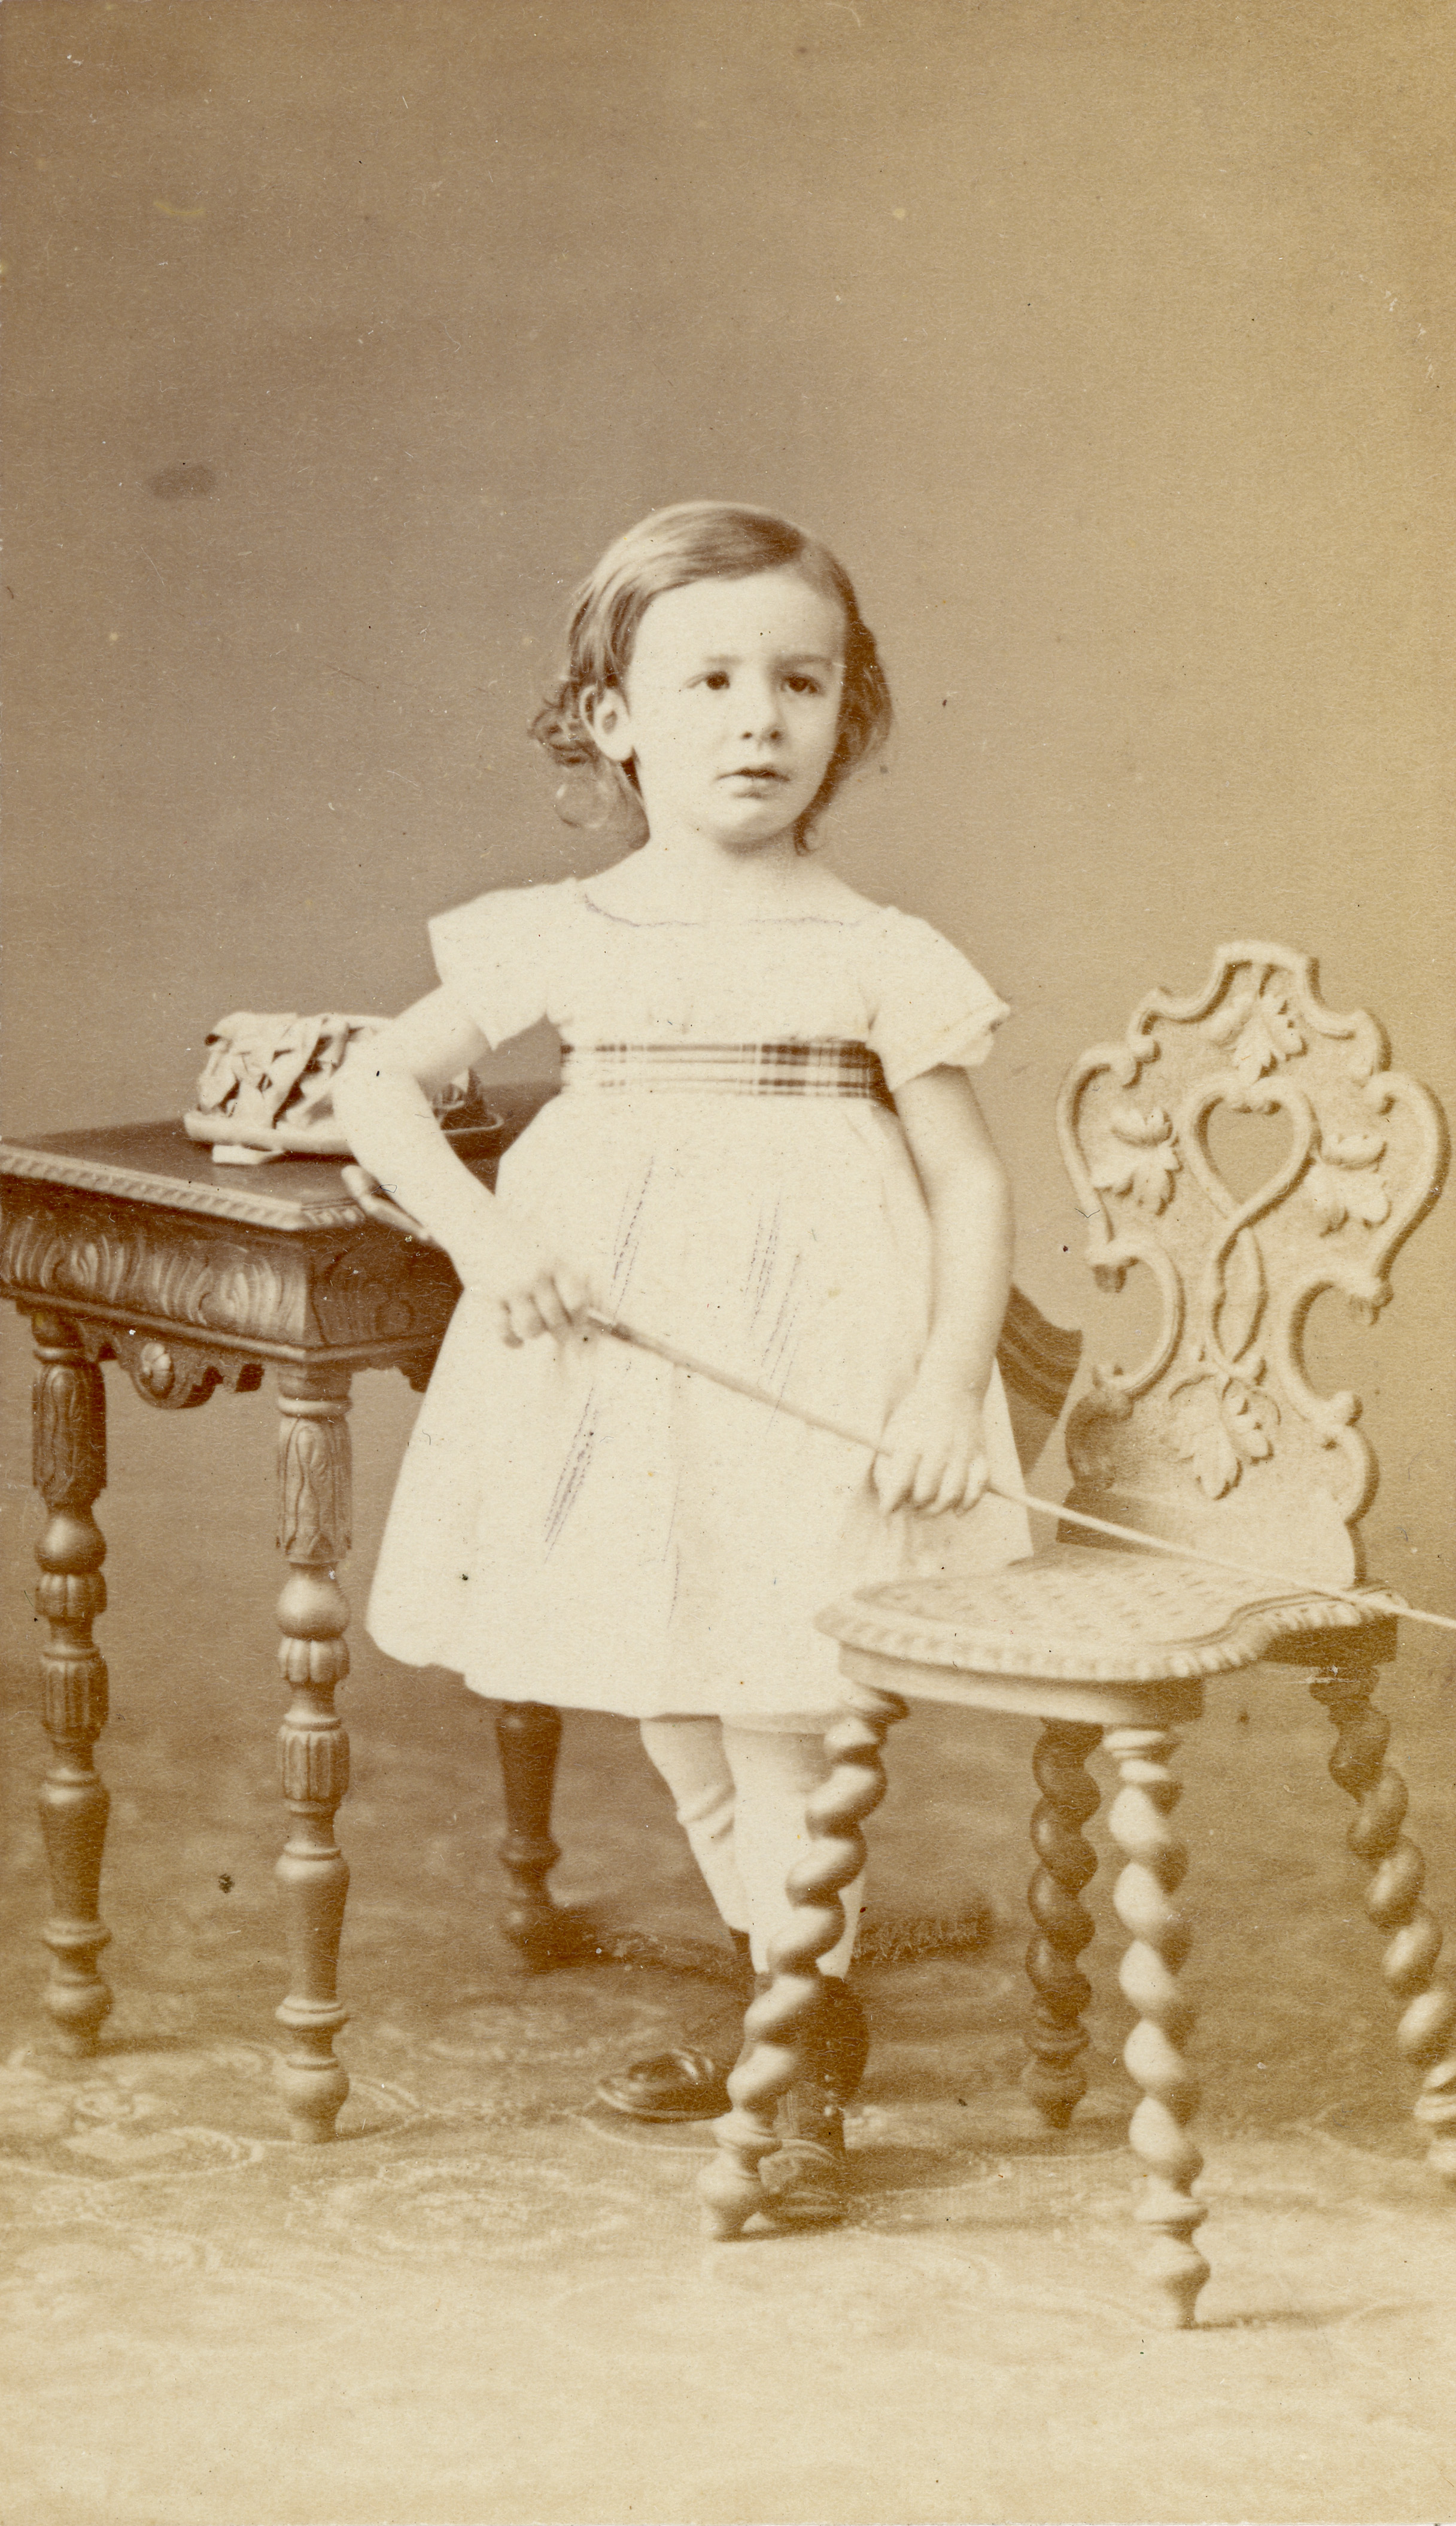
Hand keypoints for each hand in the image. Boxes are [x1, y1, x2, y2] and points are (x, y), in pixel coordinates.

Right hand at [457, 1218, 593, 1346]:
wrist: (476, 1225)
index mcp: (554, 1263)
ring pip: (532, 1328)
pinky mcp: (489, 1297)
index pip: (576, 1301)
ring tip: (535, 1328)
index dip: (579, 1318)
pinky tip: (517, 1341)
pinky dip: (512, 1341)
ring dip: (536, 1333)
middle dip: (561, 1333)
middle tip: (560, 1335)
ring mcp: (511, 1287)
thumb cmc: (517, 1239)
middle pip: (557, 1319)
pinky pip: (503, 1330)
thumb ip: (564, 1273)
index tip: (577, 1323)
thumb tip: (582, 1311)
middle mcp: (535, 1276)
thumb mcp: (546, 1246)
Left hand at [873, 1377, 988, 1517]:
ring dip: (938, 1508)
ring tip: (929, 1506)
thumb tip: (888, 1501)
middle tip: (912, 1504)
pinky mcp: (980, 1455)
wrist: (951, 1388)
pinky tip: (957, 1510)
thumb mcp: (893, 1432)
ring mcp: (962, 1451)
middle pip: (926, 1492)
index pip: (899, 1481)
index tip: (886, 1511)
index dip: (891, 1502)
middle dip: (915, 1505)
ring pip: (952, 1494)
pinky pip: (979, 1487)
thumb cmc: (915, 1415)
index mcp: (912, 1440)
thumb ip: (885, 1465)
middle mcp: (939, 1447)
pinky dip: (969, 1503)